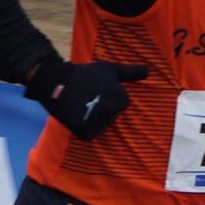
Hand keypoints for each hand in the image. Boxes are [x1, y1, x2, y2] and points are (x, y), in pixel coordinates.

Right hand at [24, 55, 147, 140]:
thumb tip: (149, 71)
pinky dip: (84, 128)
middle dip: (101, 108)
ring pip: (101, 126)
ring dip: (93, 118)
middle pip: (111, 116)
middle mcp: (112, 111)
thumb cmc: (85, 74)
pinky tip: (77, 116)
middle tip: (86, 97)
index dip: (108, 97)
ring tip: (81, 105)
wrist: (56, 81)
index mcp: (121, 98)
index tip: (96, 90)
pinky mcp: (85, 131)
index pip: (120, 105)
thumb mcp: (109, 69)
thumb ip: (130, 72)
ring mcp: (99, 122)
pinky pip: (90, 134)